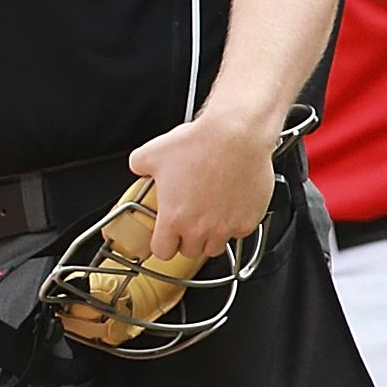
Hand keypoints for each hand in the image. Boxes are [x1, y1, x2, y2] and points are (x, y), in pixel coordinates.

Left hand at [127, 113, 275, 264]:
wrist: (236, 135)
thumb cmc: (200, 143)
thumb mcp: (153, 152)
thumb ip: (139, 165)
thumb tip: (138, 167)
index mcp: (173, 218)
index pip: (162, 252)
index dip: (163, 243)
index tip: (166, 237)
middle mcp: (199, 228)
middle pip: (190, 251)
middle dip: (188, 238)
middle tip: (190, 218)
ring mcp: (225, 227)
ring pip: (215, 247)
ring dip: (211, 235)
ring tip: (210, 214)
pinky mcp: (247, 221)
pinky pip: (239, 233)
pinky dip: (235, 223)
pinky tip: (231, 205)